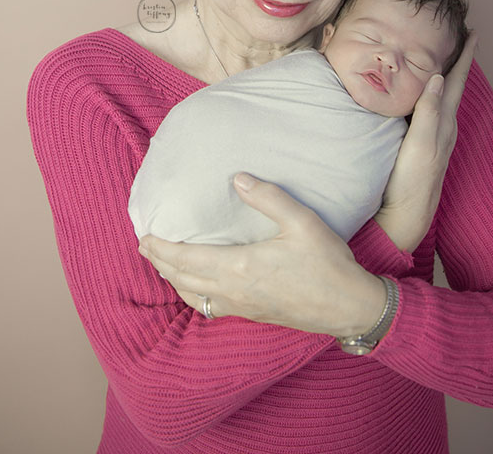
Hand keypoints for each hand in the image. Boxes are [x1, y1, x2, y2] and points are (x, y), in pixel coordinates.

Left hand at [139, 173, 386, 336]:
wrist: (348, 306)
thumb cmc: (327, 264)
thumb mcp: (302, 221)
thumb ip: (268, 197)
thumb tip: (237, 178)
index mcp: (238, 267)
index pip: (184, 259)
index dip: (160, 249)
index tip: (144, 236)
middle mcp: (233, 291)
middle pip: (182, 278)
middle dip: (160, 262)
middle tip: (145, 246)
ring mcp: (241, 307)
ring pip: (193, 296)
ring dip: (174, 279)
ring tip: (164, 264)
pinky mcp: (252, 315)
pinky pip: (210, 307)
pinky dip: (193, 295)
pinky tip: (197, 288)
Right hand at [374, 31, 477, 250]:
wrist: (405, 216)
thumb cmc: (411, 181)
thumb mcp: (420, 143)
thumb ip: (428, 111)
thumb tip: (436, 76)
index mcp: (444, 122)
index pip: (456, 81)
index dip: (464, 56)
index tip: (473, 32)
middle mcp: (443, 127)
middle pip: (452, 85)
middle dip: (457, 60)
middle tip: (459, 37)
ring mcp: (434, 137)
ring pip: (442, 97)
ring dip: (444, 76)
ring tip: (443, 57)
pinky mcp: (422, 146)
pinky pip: (430, 109)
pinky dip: (430, 93)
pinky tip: (422, 95)